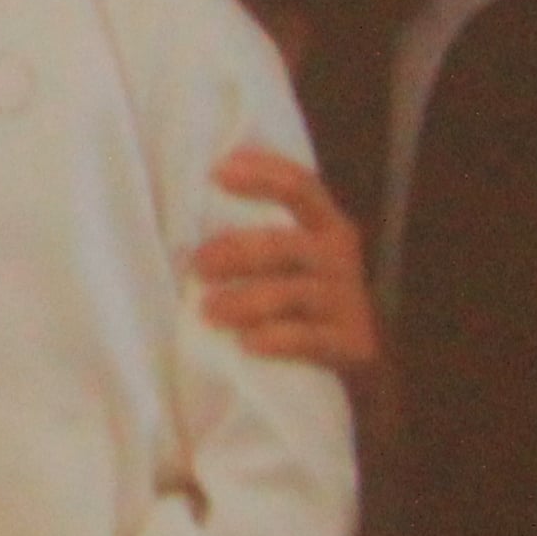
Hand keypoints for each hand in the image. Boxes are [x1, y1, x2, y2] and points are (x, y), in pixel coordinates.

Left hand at [192, 145, 378, 376]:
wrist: (349, 363)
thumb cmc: (297, 303)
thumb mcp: (285, 262)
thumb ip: (255, 238)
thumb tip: (184, 225)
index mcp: (326, 225)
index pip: (299, 187)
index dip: (262, 174)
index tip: (217, 172)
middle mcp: (340, 256)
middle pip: (282, 244)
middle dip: (234, 252)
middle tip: (198, 264)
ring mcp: (348, 299)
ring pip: (289, 293)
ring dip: (244, 300)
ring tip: (209, 310)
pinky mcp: (352, 342)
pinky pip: (306, 338)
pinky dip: (275, 338)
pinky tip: (248, 343)